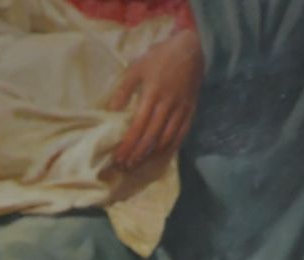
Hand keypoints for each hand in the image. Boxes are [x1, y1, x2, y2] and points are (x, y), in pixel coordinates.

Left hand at [108, 27, 203, 169]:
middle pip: (151, 137)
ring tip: (139, 163)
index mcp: (152, 94)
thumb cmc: (161, 57)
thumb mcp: (137, 67)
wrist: (192, 49)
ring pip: (166, 139)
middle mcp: (167, 105)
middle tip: (125, 167)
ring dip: (152, 154)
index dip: (128, 145)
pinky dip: (170, 147)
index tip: (118, 158)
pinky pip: (181, 134)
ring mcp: (181, 109)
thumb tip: (111, 110)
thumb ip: (124, 90)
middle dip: (137, 154)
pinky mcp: (191, 110)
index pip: (138, 126)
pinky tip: (160, 154)